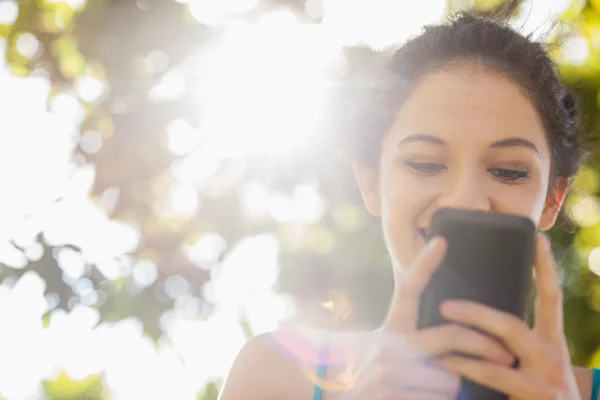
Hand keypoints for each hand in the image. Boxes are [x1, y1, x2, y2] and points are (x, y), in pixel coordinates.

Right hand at [340, 237, 515, 399]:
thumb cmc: (385, 382)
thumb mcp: (394, 354)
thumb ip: (418, 340)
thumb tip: (460, 330)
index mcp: (392, 328)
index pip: (408, 289)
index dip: (424, 264)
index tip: (442, 241)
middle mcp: (388, 344)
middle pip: (450, 334)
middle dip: (485, 346)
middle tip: (507, 357)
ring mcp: (387, 370)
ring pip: (451, 378)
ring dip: (455, 391)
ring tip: (438, 394)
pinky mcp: (391, 394)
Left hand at [438, 234, 580, 399]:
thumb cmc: (540, 390)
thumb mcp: (536, 362)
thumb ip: (514, 341)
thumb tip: (474, 314)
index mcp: (552, 343)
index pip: (551, 299)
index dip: (545, 269)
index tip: (536, 239)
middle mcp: (552, 360)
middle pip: (511, 328)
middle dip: (475, 315)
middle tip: (445, 307)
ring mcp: (544, 385)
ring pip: (492, 368)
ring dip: (460, 359)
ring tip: (434, 351)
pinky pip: (489, 391)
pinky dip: (464, 383)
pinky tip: (445, 379)